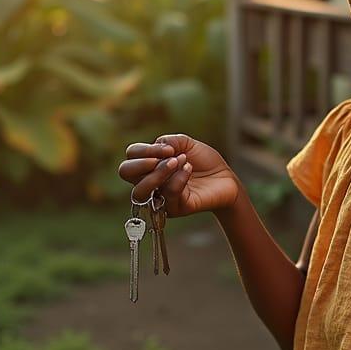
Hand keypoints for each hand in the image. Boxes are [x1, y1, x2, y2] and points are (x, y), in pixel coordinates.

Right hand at [118, 133, 239, 216]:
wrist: (225, 178)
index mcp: (150, 164)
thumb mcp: (186, 144)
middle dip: (141, 163)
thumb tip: (158, 146)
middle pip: (125, 172)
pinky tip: (189, 169)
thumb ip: (170, 141)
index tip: (168, 148)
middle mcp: (150, 181)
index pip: (130, 157)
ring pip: (140, 190)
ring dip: (159, 172)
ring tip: (179, 162)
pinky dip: (179, 178)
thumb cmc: (204, 161)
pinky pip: (168, 194)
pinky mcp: (174, 208)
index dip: (143, 150)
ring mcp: (159, 197)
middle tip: (166, 157)